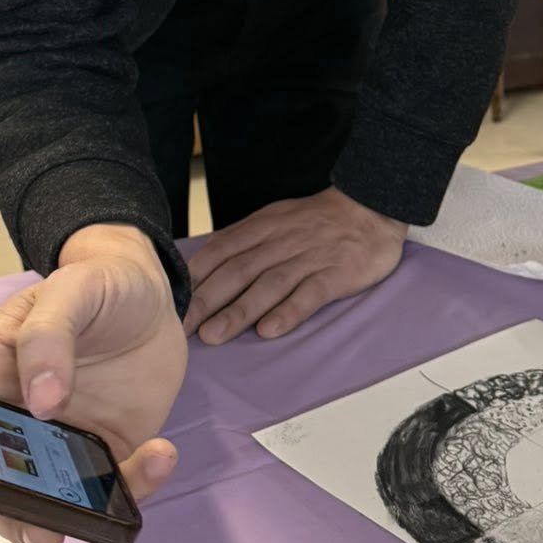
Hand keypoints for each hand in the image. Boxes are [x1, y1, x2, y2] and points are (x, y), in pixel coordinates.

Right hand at [0, 224, 187, 542]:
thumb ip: (47, 336)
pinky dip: (135, 484)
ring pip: (50, 498)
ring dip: (66, 517)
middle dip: (9, 514)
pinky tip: (160, 454)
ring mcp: (64, 439)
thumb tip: (40, 402)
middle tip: (37, 525)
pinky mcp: (109, 449)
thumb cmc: (96, 284)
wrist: (151, 293)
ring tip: (90, 514)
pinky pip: (115, 483)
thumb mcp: (68, 291)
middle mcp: (18, 417)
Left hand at [184, 187, 406, 344]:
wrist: (371, 207)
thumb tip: (204, 264)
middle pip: (238, 270)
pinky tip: (270, 330)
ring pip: (268, 284)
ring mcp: (309, 258)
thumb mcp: (277, 218)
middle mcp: (281, 241)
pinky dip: (289, 311)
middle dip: (206, 299)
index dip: (195, 277)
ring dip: (239, 310)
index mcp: (264, 226)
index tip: (172, 302)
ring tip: (214, 335)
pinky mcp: (335, 274)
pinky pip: (309, 293)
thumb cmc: (319, 220)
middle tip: (181, 328)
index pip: (221, 251)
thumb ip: (245, 240)